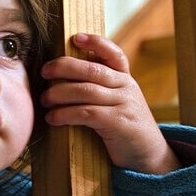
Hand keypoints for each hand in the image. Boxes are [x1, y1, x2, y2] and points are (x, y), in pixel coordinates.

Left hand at [40, 33, 179, 174]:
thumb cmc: (126, 130)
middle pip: (92, 69)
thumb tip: (63, 81)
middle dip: (64, 67)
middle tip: (44, 72)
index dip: (96, 43)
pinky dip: (65, 114)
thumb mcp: (119, 105)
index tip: (76, 37)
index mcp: (126, 80)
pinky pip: (86, 113)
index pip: (114, 54)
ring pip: (85, 90)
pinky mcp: (118, 123)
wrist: (150, 158)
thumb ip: (101, 91)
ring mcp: (124, 104)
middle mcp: (126, 87)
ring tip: (44, 100)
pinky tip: (53, 118)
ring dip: (59, 94)